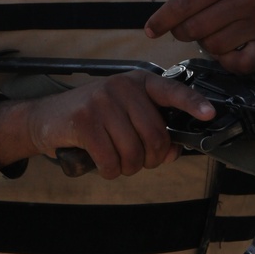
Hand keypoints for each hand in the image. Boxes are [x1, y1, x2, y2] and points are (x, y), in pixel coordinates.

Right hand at [0, 71, 216, 178]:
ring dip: (129, 168)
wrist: (45, 118)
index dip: (193, 104)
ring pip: (134, 151)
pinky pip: (111, 160)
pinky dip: (110, 170)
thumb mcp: (125, 115)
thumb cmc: (93, 118)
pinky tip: (103, 164)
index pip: (172, 91)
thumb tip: (173, 152)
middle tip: (140, 162)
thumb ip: (152, 129)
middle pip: (155, 135)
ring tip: (118, 162)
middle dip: (151, 159)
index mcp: (139, 82)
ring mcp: (102, 101)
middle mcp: (123, 87)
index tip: (209, 114)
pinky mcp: (84, 120)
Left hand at [138, 0, 254, 73]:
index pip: (185, 2)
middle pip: (197, 27)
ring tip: (210, 31)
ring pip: (214, 46)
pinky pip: (239, 63)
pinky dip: (227, 61)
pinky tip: (226, 48)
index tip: (150, 29)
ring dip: (205, 44)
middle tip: (188, 27)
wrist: (242, 4)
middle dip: (183, 32)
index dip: (162, 19)